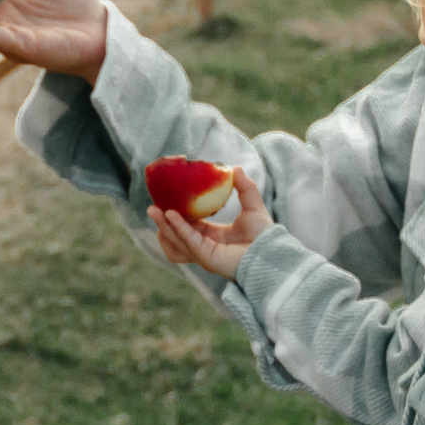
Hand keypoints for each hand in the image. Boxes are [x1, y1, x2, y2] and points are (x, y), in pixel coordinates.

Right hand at [151, 167, 268, 279]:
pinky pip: (188, 240)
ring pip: (176, 240)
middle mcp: (204, 246)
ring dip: (164, 226)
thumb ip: (245, 188)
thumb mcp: (252, 206)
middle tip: (152, 207)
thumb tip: (236, 168)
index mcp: (212, 237)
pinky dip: (179, 227)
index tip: (166, 200)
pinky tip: (171, 215)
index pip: (188, 226)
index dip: (176, 214)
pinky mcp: (206, 257)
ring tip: (153, 211)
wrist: (272, 252)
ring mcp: (204, 253)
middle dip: (162, 222)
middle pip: (176, 235)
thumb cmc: (264, 236)